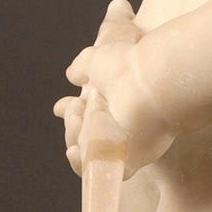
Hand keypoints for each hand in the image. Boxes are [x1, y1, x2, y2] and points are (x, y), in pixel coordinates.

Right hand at [53, 0, 174, 176]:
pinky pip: (97, 172)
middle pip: (80, 133)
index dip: (69, 111)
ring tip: (84, 116)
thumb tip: (94, 40)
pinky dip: (82, 161)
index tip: (61, 104)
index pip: (85, 112)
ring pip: (83, 151)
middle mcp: (117, 125)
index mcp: (111, 103)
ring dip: (74, 133)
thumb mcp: (103, 53)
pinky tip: (78, 148)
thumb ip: (92, 54)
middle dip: (70, 119)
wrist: (150, 85)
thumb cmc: (131, 66)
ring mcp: (123, 145)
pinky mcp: (128, 162)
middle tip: (75, 107)